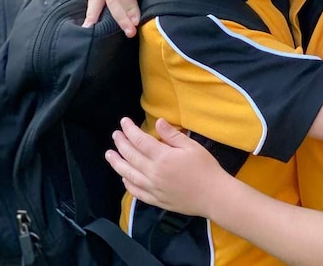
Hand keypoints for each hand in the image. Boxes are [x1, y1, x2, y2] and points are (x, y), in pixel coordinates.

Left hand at [105, 117, 225, 216]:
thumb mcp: (192, 147)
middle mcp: (153, 173)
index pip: (140, 140)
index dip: (130, 130)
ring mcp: (153, 188)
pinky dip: (127, 184)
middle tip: (115, 135)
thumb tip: (157, 122)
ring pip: (128, 174)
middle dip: (121, 143)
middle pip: (131, 156)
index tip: (123, 122)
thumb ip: (172, 135)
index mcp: (163, 157)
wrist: (213, 196)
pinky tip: (123, 177)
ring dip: (117, 163)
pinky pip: (136, 192)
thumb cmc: (206, 168)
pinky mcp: (156, 200)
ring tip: (109, 154)